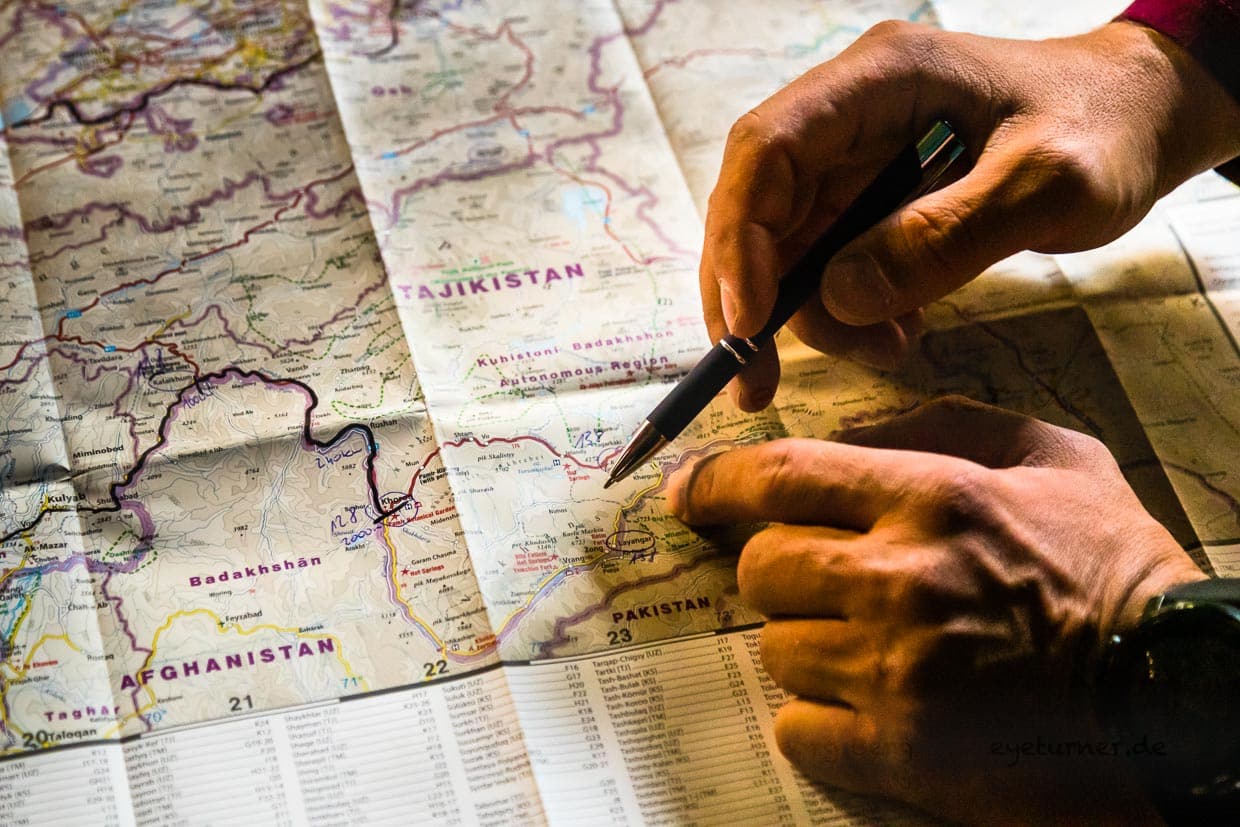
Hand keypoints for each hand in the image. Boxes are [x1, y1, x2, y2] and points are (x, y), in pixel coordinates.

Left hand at [668, 397, 1205, 823]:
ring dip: (808, 645)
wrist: (1177, 690)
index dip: (715, 482)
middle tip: (824, 581)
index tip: (686, 492)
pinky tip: (872, 704)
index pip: (779, 475)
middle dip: (777, 572)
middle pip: (761, 568)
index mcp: (933, 497)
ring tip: (876, 647)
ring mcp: (896, 672)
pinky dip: (818, 718)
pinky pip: (797, 728)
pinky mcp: (901, 752)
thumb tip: (841, 434)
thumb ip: (940, 424)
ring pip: (776, 648)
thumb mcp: (1049, 457)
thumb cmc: (1113, 567)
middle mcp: (902, 579)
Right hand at [702, 19, 1239, 409]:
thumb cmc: (1105, 130)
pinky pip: (826, 262)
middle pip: (757, 206)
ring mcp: (853, 158)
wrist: (1138, 118)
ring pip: (785, 246)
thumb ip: (944, 238)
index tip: (748, 323)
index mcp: (878, 79)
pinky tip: (895, 331)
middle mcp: (847, 114)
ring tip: (884, 349)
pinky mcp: (868, 197)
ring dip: (811, 315)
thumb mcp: (1047, 186)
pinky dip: (843, 311)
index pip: (768, 150)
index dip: (741, 238)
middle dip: (750, 297)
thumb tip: (839, 297)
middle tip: (757, 381)